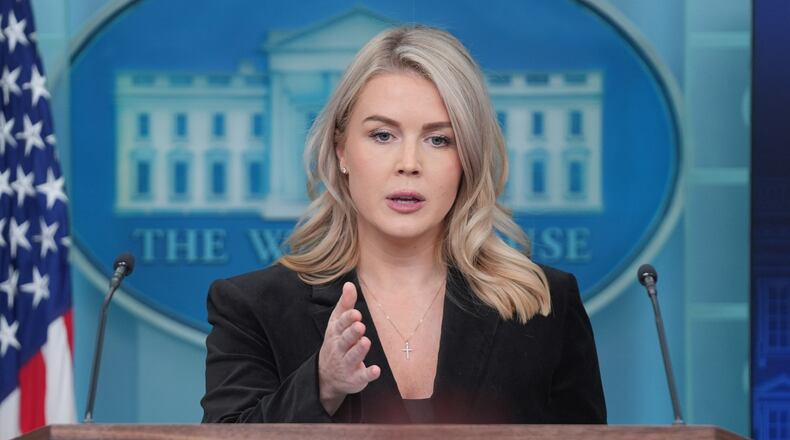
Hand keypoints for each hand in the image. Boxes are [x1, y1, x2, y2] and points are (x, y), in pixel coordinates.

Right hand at [318, 281, 380, 414]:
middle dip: (352, 333)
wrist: (325, 376)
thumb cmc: (336, 342)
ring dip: (359, 350)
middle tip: (360, 326)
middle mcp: (339, 348)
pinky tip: (376, 370)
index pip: (340, 325)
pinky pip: (361, 377)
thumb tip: (349, 284)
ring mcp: (346, 364)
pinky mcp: (355, 378)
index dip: (347, 319)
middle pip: (345, 340)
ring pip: (352, 357)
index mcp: (335, 334)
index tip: (356, 313)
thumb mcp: (337, 323)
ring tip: (366, 341)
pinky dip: (368, 374)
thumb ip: (345, 304)